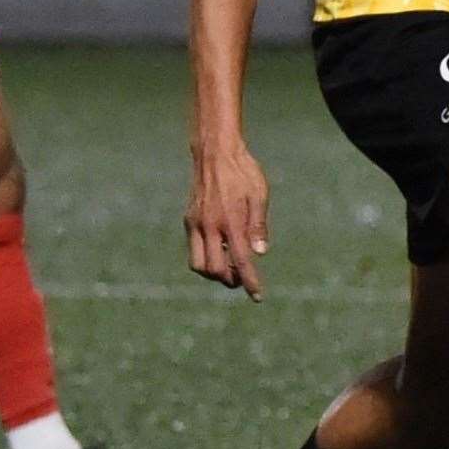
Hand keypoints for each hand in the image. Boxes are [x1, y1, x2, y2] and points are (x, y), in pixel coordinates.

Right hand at [185, 141, 269, 299]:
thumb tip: (260, 253)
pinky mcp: (189, 219)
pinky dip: (206, 257)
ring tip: (230, 267)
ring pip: (197, 264)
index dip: (250, 281)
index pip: (241, 260)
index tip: (257, 296)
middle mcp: (209, 225)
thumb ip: (259, 225)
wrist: (214, 152)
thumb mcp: (259, 194)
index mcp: (230, 220)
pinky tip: (220, 249)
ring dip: (214, 272)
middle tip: (242, 278)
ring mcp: (196, 223)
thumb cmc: (242, 171)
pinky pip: (193, 249)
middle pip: (214, 269)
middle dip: (229, 280)